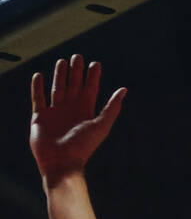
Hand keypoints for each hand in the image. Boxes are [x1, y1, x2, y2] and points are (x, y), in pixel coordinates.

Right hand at [30, 56, 126, 184]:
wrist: (62, 162)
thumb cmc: (83, 146)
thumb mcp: (101, 125)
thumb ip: (112, 107)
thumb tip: (124, 90)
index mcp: (86, 112)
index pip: (90, 90)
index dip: (93, 77)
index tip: (95, 64)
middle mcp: (71, 110)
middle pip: (74, 86)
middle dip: (76, 71)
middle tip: (77, 56)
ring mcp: (55, 113)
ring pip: (57, 89)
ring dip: (59, 75)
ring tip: (61, 61)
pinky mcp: (40, 117)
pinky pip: (38, 98)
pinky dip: (37, 87)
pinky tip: (39, 76)